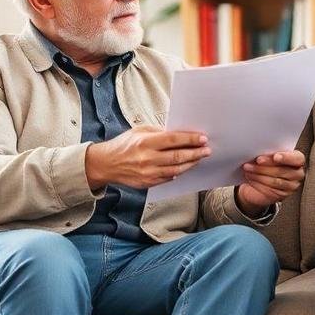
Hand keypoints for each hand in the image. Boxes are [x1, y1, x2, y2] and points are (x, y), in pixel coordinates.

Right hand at [86, 125, 210, 189]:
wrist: (106, 164)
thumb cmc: (124, 145)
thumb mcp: (139, 131)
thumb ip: (158, 132)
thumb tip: (179, 133)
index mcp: (145, 142)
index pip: (173, 140)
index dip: (190, 139)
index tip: (203, 138)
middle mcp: (147, 158)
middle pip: (177, 156)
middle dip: (195, 153)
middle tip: (207, 149)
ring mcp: (148, 173)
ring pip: (175, 170)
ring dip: (190, 164)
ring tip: (200, 158)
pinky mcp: (147, 183)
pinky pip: (168, 178)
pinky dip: (179, 173)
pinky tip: (186, 167)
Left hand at [236, 150, 306, 216]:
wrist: (260, 182)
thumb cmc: (266, 164)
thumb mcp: (268, 155)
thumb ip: (268, 153)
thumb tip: (259, 150)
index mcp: (297, 159)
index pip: (297, 158)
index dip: (286, 157)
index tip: (275, 156)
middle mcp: (297, 173)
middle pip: (282, 170)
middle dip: (266, 165)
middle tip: (256, 161)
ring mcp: (291, 186)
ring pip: (275, 181)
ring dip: (259, 174)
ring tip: (248, 169)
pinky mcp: (283, 195)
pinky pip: (270, 189)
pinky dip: (258, 183)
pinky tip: (250, 178)